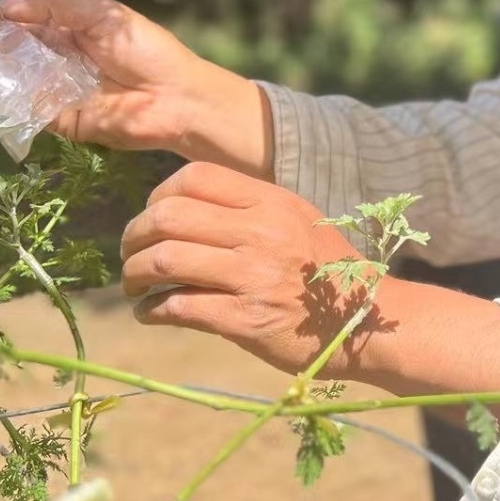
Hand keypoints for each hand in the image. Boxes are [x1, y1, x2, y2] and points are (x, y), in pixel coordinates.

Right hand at [0, 0, 273, 176]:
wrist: (176, 99)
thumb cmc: (146, 51)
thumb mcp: (102, 14)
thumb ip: (57, 4)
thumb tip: (8, 5)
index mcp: (74, 33)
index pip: (30, 24)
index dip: (5, 20)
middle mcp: (63, 62)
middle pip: (18, 52)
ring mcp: (60, 92)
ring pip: (17, 80)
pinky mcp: (62, 121)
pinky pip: (29, 109)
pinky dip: (11, 99)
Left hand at [120, 162, 376, 375]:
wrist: (369, 322)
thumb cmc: (328, 270)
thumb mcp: (296, 219)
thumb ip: (248, 208)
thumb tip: (179, 209)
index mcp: (271, 201)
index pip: (194, 178)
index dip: (158, 196)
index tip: (152, 218)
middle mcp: (260, 232)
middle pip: (168, 217)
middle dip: (135, 237)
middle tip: (131, 254)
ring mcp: (252, 276)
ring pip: (166, 261)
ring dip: (136, 274)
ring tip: (135, 285)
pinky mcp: (246, 320)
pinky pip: (179, 307)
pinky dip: (152, 311)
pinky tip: (150, 313)